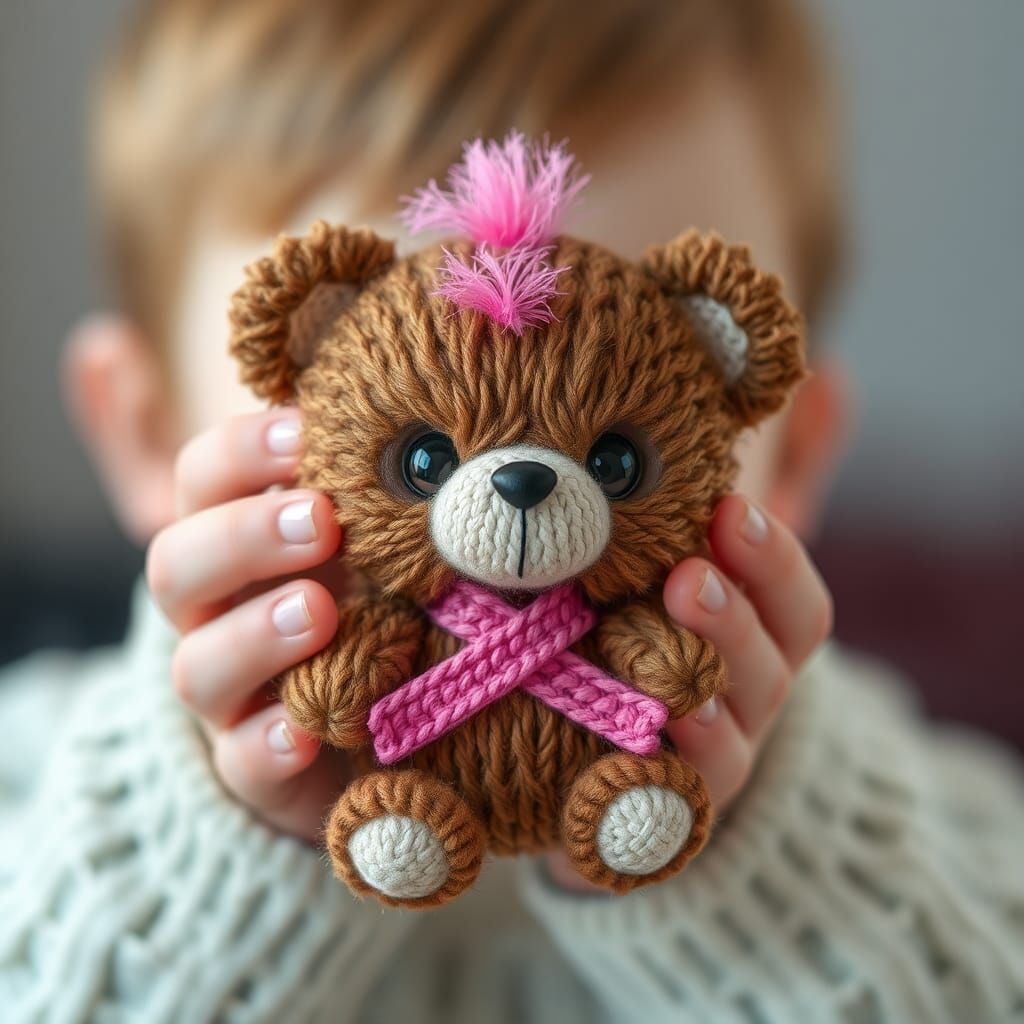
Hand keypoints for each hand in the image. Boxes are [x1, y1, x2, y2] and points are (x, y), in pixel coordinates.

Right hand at [146, 409, 345, 840]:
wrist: (345, 717)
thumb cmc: (340, 590)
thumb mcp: (327, 516)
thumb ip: (282, 448)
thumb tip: (116, 346)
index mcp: (229, 537)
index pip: (201, 480)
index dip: (241, 453)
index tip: (307, 432)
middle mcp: (214, 611)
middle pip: (180, 564)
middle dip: (245, 536)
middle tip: (322, 521)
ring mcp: (231, 692)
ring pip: (200, 666)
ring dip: (255, 635)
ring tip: (319, 612)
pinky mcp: (259, 764)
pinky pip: (244, 761)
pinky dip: (269, 745)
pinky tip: (307, 729)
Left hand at [547, 493, 831, 888]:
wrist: (597, 766)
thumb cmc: (633, 643)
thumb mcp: (653, 584)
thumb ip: (670, 533)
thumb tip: (693, 437)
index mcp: (760, 641)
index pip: (795, 602)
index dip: (771, 557)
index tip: (729, 507)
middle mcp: (749, 700)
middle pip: (772, 661)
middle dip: (732, 614)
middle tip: (687, 574)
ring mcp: (718, 761)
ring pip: (731, 728)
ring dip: (702, 688)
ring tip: (662, 658)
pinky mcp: (670, 810)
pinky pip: (681, 794)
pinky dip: (669, 764)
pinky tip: (645, 733)